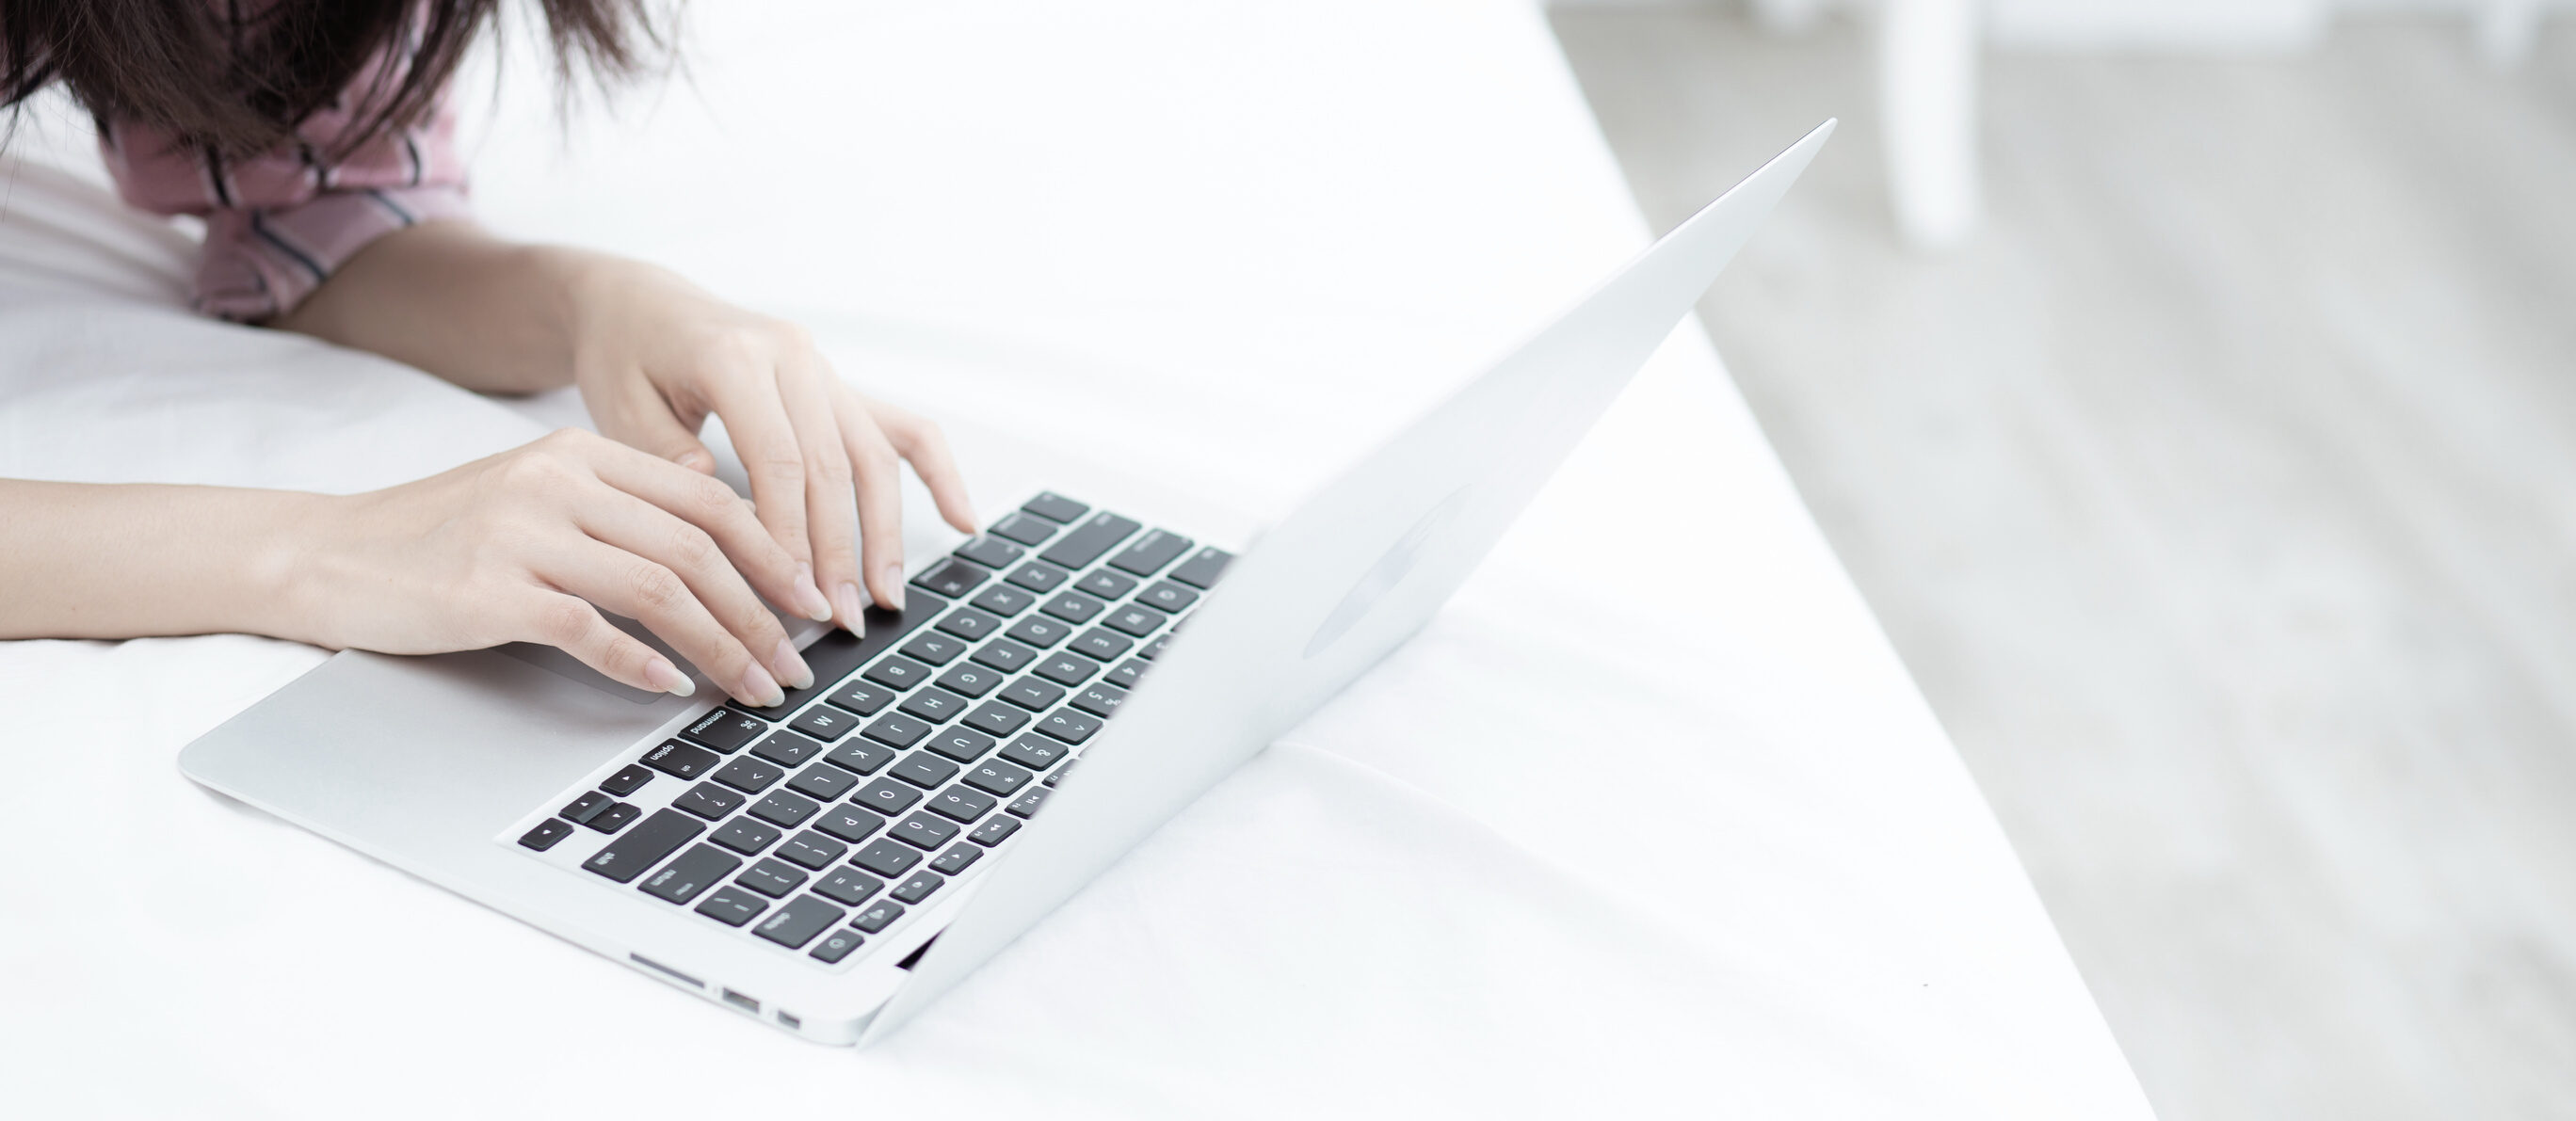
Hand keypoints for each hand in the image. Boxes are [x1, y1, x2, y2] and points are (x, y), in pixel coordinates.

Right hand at [291, 428, 836, 705]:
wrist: (328, 554)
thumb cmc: (442, 536)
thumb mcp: (538, 497)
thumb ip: (619, 511)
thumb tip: (722, 559)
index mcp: (581, 451)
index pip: (709, 499)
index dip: (773, 554)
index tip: (811, 603)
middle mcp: (558, 481)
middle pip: (697, 549)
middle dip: (763, 615)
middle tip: (799, 665)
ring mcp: (523, 533)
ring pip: (659, 590)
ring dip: (723, 648)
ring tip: (755, 689)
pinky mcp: (489, 590)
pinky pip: (591, 629)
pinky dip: (642, 664)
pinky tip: (673, 691)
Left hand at [563, 261, 977, 631]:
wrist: (639, 303)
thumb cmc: (624, 354)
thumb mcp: (618, 407)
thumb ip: (668, 462)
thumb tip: (726, 520)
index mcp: (735, 357)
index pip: (779, 461)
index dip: (792, 535)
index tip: (794, 596)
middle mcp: (792, 356)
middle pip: (834, 465)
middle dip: (841, 550)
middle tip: (842, 616)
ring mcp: (824, 368)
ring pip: (874, 455)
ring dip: (885, 531)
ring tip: (886, 595)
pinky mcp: (840, 385)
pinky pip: (903, 428)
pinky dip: (938, 474)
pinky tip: (962, 520)